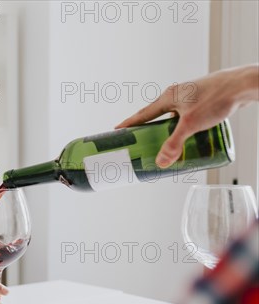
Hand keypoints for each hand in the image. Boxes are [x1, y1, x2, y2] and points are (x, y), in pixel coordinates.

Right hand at [116, 65, 258, 167]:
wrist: (242, 85)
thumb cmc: (216, 99)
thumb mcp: (191, 125)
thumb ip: (174, 144)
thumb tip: (161, 163)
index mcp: (168, 97)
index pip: (143, 113)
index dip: (130, 123)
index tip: (118, 129)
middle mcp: (176, 95)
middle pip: (155, 113)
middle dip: (146, 127)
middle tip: (138, 139)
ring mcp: (190, 96)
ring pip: (172, 114)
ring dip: (165, 126)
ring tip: (163, 140)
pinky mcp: (203, 99)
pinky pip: (185, 114)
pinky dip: (180, 124)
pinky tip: (186, 132)